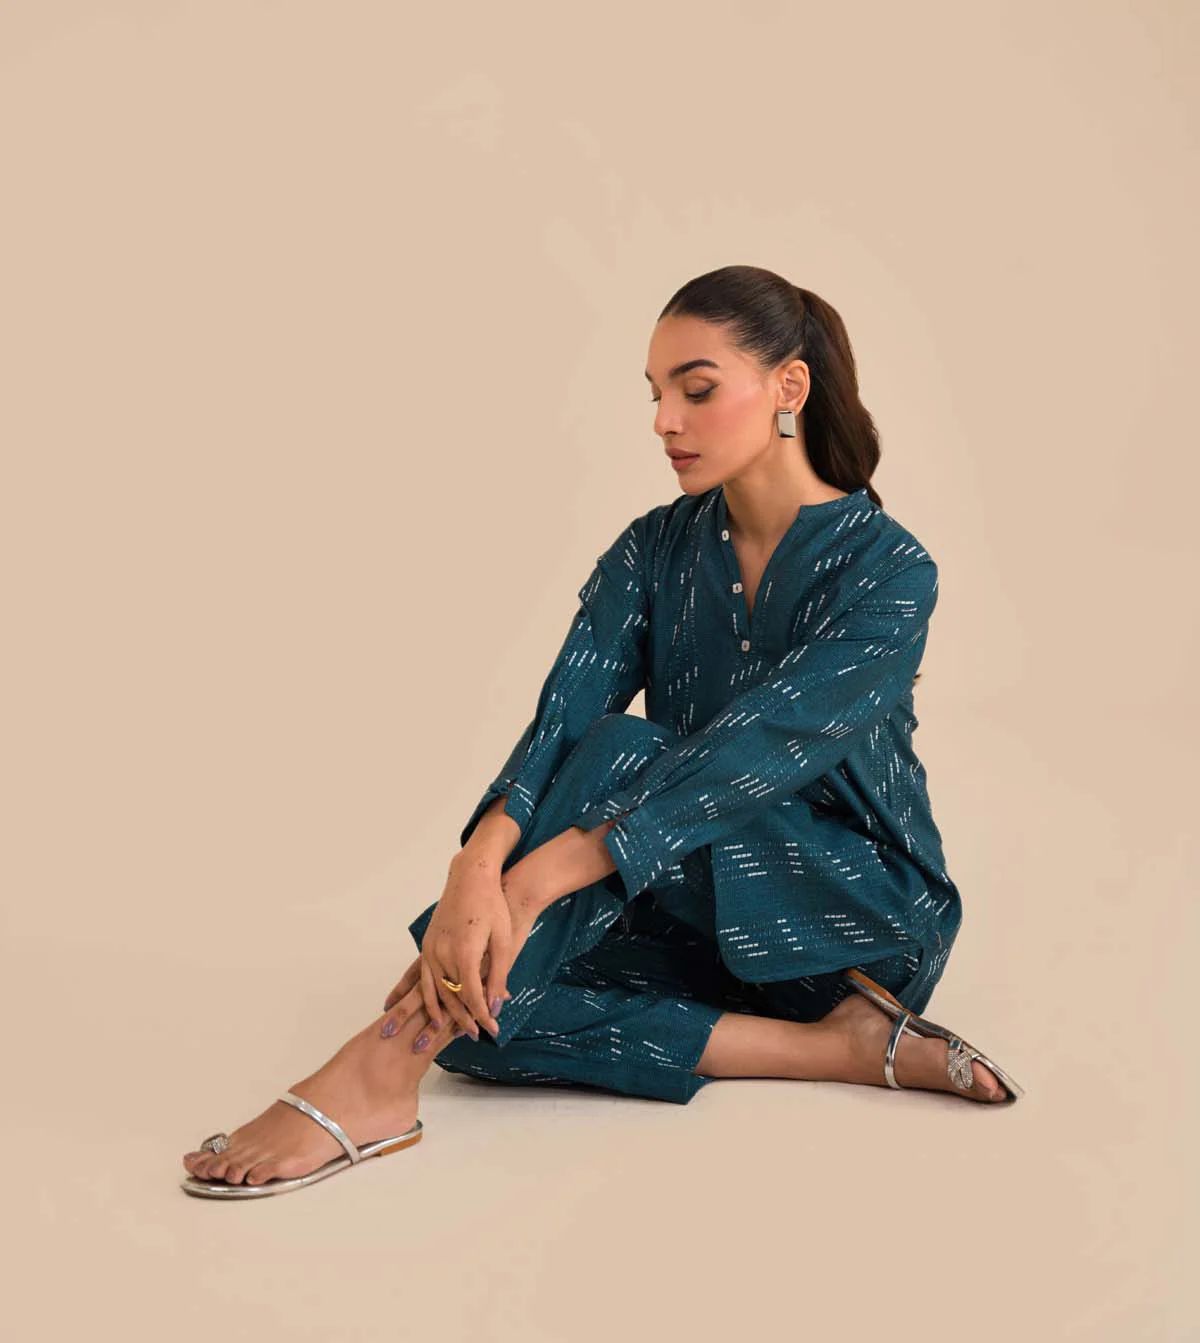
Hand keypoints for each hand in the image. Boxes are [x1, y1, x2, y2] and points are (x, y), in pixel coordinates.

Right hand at [381, 859, 543, 1040]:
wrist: (470, 877)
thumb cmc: (492, 905)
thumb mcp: (502, 940)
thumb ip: (498, 975)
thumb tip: (496, 1006)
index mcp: (464, 953)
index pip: (472, 996)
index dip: (482, 1016)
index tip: (492, 1031)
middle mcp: (443, 954)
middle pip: (451, 998)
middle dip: (463, 1019)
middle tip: (475, 1036)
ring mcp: (431, 949)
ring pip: (434, 991)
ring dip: (441, 1013)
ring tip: (449, 1033)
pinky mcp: (426, 945)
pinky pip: (422, 978)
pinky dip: (424, 997)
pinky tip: (428, 1011)